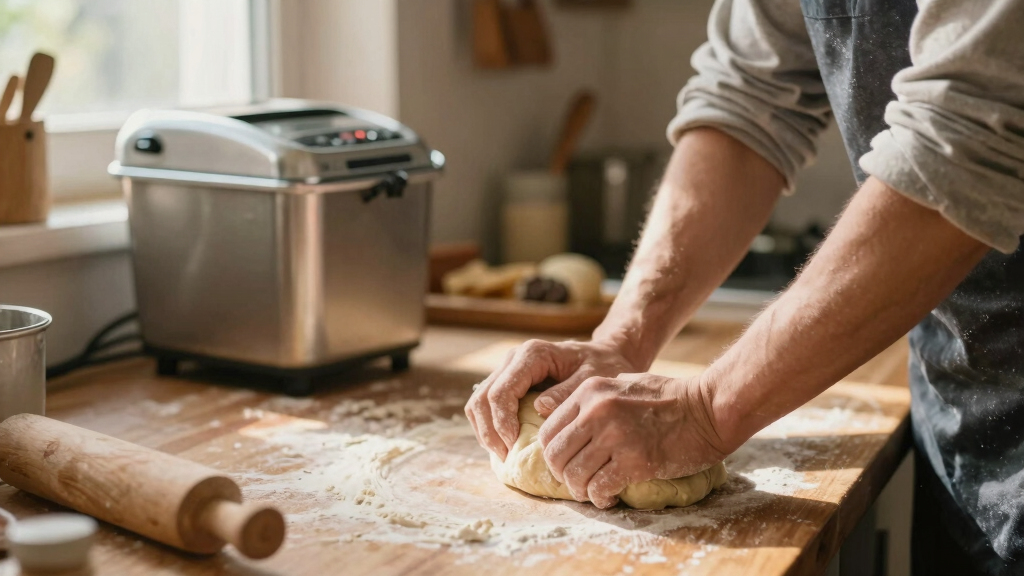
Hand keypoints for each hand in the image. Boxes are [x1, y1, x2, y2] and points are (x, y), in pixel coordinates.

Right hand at [465, 339, 639, 459]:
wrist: (603, 355)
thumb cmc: (602, 366)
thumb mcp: (592, 378)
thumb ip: (567, 392)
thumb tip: (540, 408)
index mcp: (532, 354)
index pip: (501, 392)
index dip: (502, 422)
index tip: (514, 447)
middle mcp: (514, 359)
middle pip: (483, 397)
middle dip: (489, 431)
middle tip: (505, 458)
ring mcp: (507, 370)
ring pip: (478, 402)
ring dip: (485, 431)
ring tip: (503, 455)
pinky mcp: (507, 382)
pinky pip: (486, 405)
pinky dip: (489, 427)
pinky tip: (504, 445)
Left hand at [537, 372, 728, 507]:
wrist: (708, 409)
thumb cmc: (671, 397)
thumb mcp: (626, 382)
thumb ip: (598, 398)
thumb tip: (575, 419)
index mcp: (590, 392)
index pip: (549, 431)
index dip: (553, 454)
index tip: (566, 464)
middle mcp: (596, 412)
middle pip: (556, 455)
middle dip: (562, 475)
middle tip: (578, 482)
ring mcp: (615, 436)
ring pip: (575, 475)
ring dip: (581, 490)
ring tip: (594, 492)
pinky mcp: (634, 461)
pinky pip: (600, 488)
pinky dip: (600, 498)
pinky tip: (609, 498)